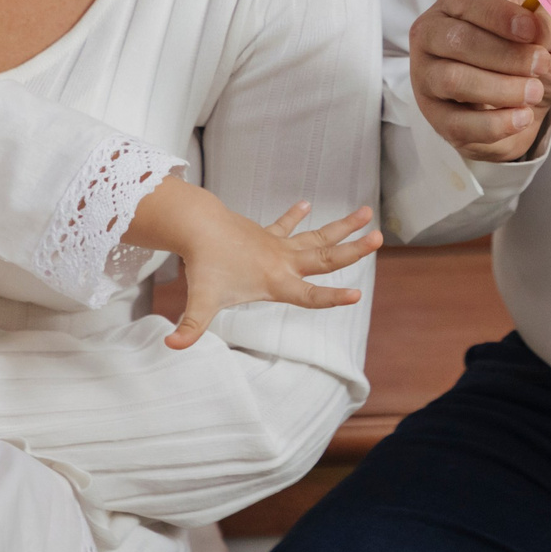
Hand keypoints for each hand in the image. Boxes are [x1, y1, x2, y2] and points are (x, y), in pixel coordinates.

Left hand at [126, 179, 380, 349]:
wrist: (197, 224)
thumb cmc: (204, 265)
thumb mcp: (200, 302)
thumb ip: (190, 328)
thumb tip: (170, 347)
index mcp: (276, 282)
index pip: (310, 295)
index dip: (333, 298)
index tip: (357, 295)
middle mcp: (283, 261)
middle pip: (326, 256)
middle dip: (354, 249)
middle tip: (379, 237)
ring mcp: (276, 245)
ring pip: (317, 236)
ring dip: (342, 226)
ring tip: (366, 212)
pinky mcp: (265, 235)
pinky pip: (286, 226)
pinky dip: (295, 216)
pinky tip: (306, 204)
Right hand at [409, 0, 550, 162]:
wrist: (529, 105)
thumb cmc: (533, 58)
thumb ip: (550, 23)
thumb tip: (537, 28)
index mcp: (459, 1)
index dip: (500, 15)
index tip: (531, 32)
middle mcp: (433, 34)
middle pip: (457, 40)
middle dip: (506, 56)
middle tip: (541, 66)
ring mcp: (426, 76)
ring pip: (453, 80)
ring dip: (501, 89)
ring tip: (533, 93)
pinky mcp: (434, 116)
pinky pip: (457, 122)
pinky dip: (496, 123)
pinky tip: (521, 117)